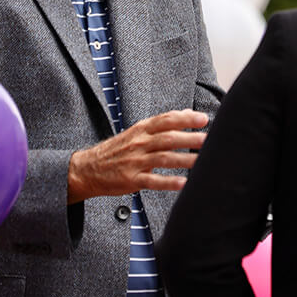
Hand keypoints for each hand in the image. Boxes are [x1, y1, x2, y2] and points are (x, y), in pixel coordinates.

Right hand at [67, 109, 208, 202]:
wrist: (86, 169)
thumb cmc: (117, 149)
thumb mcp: (137, 131)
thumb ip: (163, 123)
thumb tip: (188, 113)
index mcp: (141, 130)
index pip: (165, 120)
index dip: (185, 119)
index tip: (203, 119)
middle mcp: (139, 143)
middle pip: (168, 138)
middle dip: (190, 139)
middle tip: (210, 140)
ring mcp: (135, 162)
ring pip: (164, 159)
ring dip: (185, 160)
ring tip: (204, 161)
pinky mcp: (131, 180)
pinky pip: (152, 181)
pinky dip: (168, 182)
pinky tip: (184, 183)